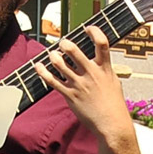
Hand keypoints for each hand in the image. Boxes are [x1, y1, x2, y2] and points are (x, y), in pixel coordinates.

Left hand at [31, 26, 133, 147]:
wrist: (112, 125)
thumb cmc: (114, 104)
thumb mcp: (114, 81)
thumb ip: (104, 68)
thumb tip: (98, 57)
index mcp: (104, 68)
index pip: (102, 43)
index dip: (94, 31)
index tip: (88, 28)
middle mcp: (91, 73)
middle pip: (74, 51)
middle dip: (65, 43)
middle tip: (63, 43)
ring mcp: (79, 84)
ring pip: (60, 64)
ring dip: (53, 56)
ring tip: (52, 54)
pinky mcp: (70, 95)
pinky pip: (52, 81)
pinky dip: (42, 72)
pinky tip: (38, 66)